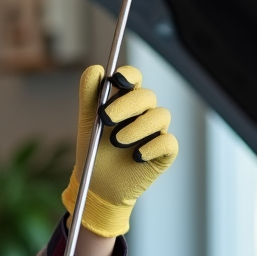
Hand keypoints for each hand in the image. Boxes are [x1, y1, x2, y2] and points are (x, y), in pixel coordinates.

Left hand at [61, 64, 177, 237]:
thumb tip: (95, 69)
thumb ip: (90, 96)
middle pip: (147, 96)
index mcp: (126, 101)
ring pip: (160, 116)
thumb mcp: (88, 123)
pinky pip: (168, 142)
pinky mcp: (164, 153)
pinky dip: (152, 147)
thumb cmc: (94, 151)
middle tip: (105, 119)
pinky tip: (136, 156)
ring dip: (137, 127)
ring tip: (116, 142)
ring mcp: (156, 132)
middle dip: (126, 105)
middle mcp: (144, 113)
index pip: (134, 78)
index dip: (128, 74)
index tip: (116, 79)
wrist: (96, 186)